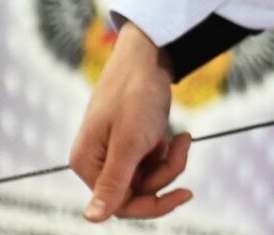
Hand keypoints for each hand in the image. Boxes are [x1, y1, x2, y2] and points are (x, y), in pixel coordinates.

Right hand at [69, 22, 193, 221]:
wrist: (149, 55)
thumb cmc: (136, 94)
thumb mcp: (129, 142)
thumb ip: (114, 181)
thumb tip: (91, 219)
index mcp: (88, 164)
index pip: (119, 205)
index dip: (153, 205)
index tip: (185, 193)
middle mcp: (97, 162)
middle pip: (138, 191)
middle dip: (166, 172)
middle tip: (182, 146)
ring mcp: (115, 151)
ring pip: (149, 176)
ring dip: (170, 161)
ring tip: (182, 137)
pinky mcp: (131, 141)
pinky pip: (153, 161)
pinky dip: (169, 151)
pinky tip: (179, 135)